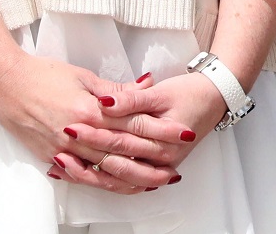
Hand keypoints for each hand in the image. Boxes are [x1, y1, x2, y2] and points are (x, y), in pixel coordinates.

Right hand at [0, 53, 177, 194]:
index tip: (183, 134)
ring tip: (152, 183)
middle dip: (152, 161)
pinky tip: (115, 186)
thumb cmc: (44, 74)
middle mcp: (78, 133)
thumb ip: (117, 89)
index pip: (134, 123)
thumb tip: (147, 86)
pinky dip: (99, 181)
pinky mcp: (49, 156)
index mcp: (91, 110)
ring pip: (103, 169)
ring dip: (130, 178)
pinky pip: (79, 174)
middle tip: (175, 169)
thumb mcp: (84, 76)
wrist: (4, 84)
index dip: (161, 130)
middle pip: (123, 151)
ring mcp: (63, 148)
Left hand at [54, 70, 227, 188]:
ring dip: (89, 176)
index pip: (122, 141)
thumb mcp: (162, 92)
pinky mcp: (154, 168)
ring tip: (62, 168)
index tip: (72, 127)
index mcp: (164, 142)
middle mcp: (161, 160)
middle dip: (85, 158)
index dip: (95, 134)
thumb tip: (106, 102)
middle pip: (117, 165)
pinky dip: (99, 179)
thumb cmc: (191, 94)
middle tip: (60, 150)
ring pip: (118, 182)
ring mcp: (158, 167)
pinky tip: (79, 173)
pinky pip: (124, 182)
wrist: (215, 99)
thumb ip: (132, 99)